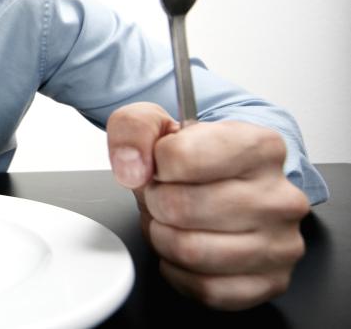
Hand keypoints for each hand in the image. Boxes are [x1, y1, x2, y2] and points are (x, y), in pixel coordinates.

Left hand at [107, 102, 309, 309]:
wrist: (218, 183)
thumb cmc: (194, 158)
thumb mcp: (155, 124)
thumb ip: (133, 129)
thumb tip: (132, 167)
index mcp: (260, 147)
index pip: (181, 157)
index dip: (155, 164)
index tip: (161, 165)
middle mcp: (280, 196)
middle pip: (181, 207)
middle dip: (156, 203)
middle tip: (163, 197)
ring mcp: (281, 242)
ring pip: (192, 251)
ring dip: (164, 238)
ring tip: (172, 222)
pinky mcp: (271, 281)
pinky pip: (206, 289)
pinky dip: (180, 272)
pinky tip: (184, 249)